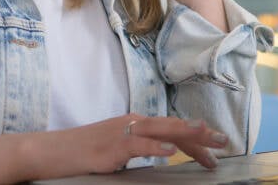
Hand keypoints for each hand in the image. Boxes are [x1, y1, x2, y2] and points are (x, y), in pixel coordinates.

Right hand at [57, 114, 228, 174]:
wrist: (54, 151)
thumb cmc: (83, 152)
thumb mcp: (117, 149)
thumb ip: (138, 148)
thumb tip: (161, 153)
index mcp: (135, 125)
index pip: (171, 129)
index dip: (195, 137)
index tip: (215, 147)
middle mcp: (132, 124)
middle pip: (172, 126)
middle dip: (199, 133)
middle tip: (223, 140)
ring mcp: (122, 133)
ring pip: (159, 130)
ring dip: (184, 133)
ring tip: (205, 135)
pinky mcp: (111, 146)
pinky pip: (137, 145)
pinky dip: (154, 147)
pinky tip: (169, 151)